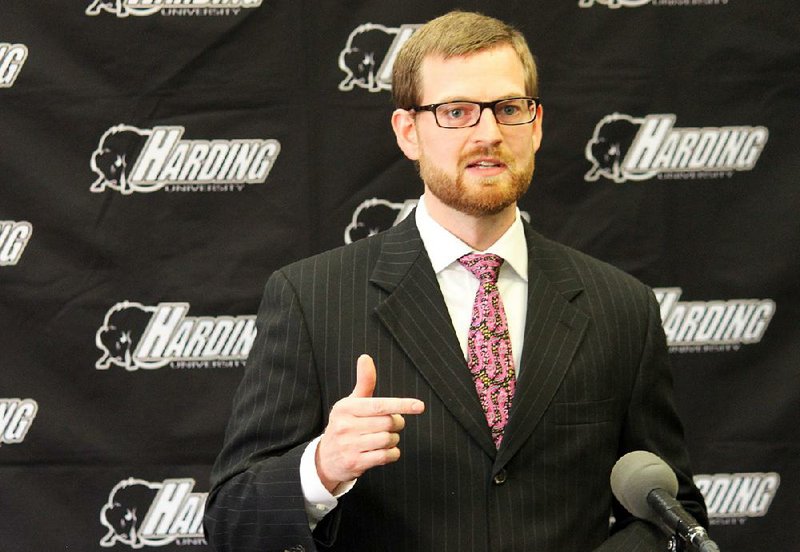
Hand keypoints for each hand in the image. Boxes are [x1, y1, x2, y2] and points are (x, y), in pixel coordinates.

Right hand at [316, 354, 424, 492]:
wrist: (325, 458)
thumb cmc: (345, 424)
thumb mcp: (351, 403)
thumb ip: (364, 382)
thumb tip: (365, 357)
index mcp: (346, 408)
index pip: (379, 405)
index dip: (401, 404)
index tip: (419, 406)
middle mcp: (345, 426)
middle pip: (388, 423)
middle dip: (397, 423)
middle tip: (394, 424)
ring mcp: (349, 445)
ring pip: (388, 440)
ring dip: (393, 439)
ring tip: (385, 438)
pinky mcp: (355, 463)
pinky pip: (385, 456)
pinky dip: (392, 453)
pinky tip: (386, 451)